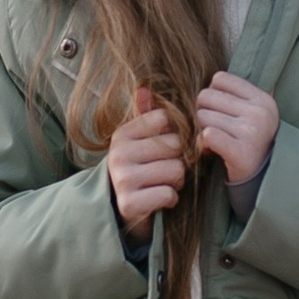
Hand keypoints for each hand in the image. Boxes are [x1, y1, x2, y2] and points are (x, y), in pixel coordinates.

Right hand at [106, 90, 190, 228]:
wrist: (121, 210)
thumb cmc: (139, 170)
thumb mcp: (140, 143)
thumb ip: (146, 116)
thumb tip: (144, 88)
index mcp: (122, 134)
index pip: (165, 119)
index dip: (176, 134)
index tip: (168, 148)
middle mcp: (119, 154)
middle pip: (175, 145)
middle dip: (179, 160)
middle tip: (167, 170)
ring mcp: (123, 179)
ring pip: (176, 170)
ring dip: (177, 181)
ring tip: (164, 184)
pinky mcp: (129, 203)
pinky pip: (169, 194)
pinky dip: (171, 198)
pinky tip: (160, 199)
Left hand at [196, 70, 279, 194]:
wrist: (263, 179)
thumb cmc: (252, 141)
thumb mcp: (255, 113)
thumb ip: (237, 94)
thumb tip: (211, 79)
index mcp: (263, 99)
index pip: (220, 79)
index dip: (212, 93)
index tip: (218, 110)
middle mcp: (259, 113)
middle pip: (206, 96)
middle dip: (203, 112)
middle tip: (211, 127)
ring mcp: (251, 132)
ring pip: (202, 116)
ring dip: (201, 130)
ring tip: (213, 140)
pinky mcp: (240, 152)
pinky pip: (207, 135)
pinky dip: (202, 143)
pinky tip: (210, 150)